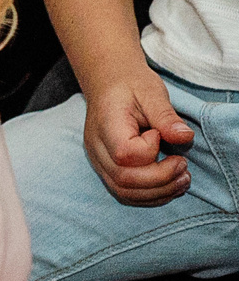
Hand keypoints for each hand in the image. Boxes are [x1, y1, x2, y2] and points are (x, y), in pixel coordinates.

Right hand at [84, 69, 196, 206]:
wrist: (109, 84)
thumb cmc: (130, 86)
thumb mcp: (151, 92)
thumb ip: (166, 116)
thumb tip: (185, 137)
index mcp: (106, 125)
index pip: (125, 154)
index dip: (150, 150)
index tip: (160, 134)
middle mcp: (97, 147)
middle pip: (123, 179)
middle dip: (161, 180)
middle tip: (184, 166)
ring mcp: (99, 161)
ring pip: (123, 192)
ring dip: (158, 192)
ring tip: (182, 179)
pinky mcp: (107, 169)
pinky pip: (125, 192)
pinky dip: (150, 196)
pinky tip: (169, 185)